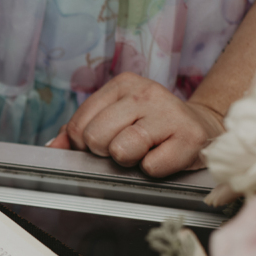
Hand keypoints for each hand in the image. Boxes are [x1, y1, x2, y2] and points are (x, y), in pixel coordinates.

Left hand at [48, 73, 225, 176]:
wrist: (202, 129)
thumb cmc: (151, 128)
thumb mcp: (114, 119)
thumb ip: (79, 131)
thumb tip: (53, 148)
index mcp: (122, 86)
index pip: (79, 126)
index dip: (86, 145)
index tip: (107, 142)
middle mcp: (145, 93)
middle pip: (95, 139)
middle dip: (107, 152)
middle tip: (128, 147)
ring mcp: (168, 112)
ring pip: (120, 151)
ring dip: (130, 161)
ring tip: (146, 151)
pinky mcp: (190, 137)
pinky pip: (151, 167)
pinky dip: (154, 170)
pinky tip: (164, 157)